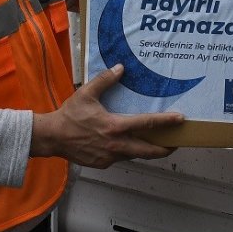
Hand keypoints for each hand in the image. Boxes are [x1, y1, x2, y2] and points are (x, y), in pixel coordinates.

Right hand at [31, 65, 185, 166]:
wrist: (52, 137)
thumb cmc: (69, 115)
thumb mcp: (86, 93)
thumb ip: (105, 80)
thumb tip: (120, 68)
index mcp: (115, 127)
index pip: (147, 124)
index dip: (166, 122)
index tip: (180, 120)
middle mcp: (116, 145)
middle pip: (148, 150)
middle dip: (164, 149)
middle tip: (175, 143)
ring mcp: (109, 157)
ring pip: (134, 155)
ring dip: (145, 150)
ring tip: (155, 144)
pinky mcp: (102, 163)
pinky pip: (120, 158)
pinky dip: (126, 152)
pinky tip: (125, 145)